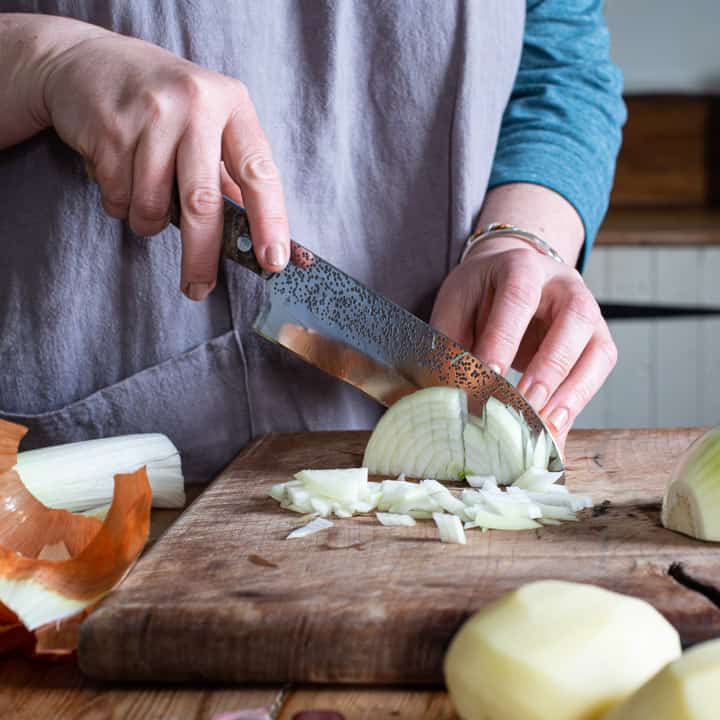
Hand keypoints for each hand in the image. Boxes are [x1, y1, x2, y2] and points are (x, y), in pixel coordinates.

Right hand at [39, 21, 288, 299]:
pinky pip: (119, 197)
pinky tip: (118, 172)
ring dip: (149, 221)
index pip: (259, 173)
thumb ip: (230, 175)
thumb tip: (253, 237)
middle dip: (201, 255)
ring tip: (145, 195)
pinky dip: (120, 204)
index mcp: (231, 104)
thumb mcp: (208, 123)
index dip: (269, 222)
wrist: (85, 61)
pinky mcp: (109, 128)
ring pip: (153, 206)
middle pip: (202, 202)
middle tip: (198, 288)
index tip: (273, 262)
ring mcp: (149, 114)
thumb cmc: (162, 104)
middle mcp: (195, 104)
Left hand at [431, 237, 616, 442]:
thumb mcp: (456, 306)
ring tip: (545, 426)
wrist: (508, 278)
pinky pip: (598, 370)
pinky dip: (578, 401)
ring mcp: (588, 311)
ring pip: (596, 349)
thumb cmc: (480, 295)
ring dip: (572, 392)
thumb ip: (452, 343)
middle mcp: (564, 284)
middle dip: (549, 367)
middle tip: (525, 404)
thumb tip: (449, 390)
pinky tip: (555, 426)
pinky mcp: (597, 339)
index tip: (489, 375)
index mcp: (522, 267)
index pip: (518, 298)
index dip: (504, 338)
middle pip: (573, 319)